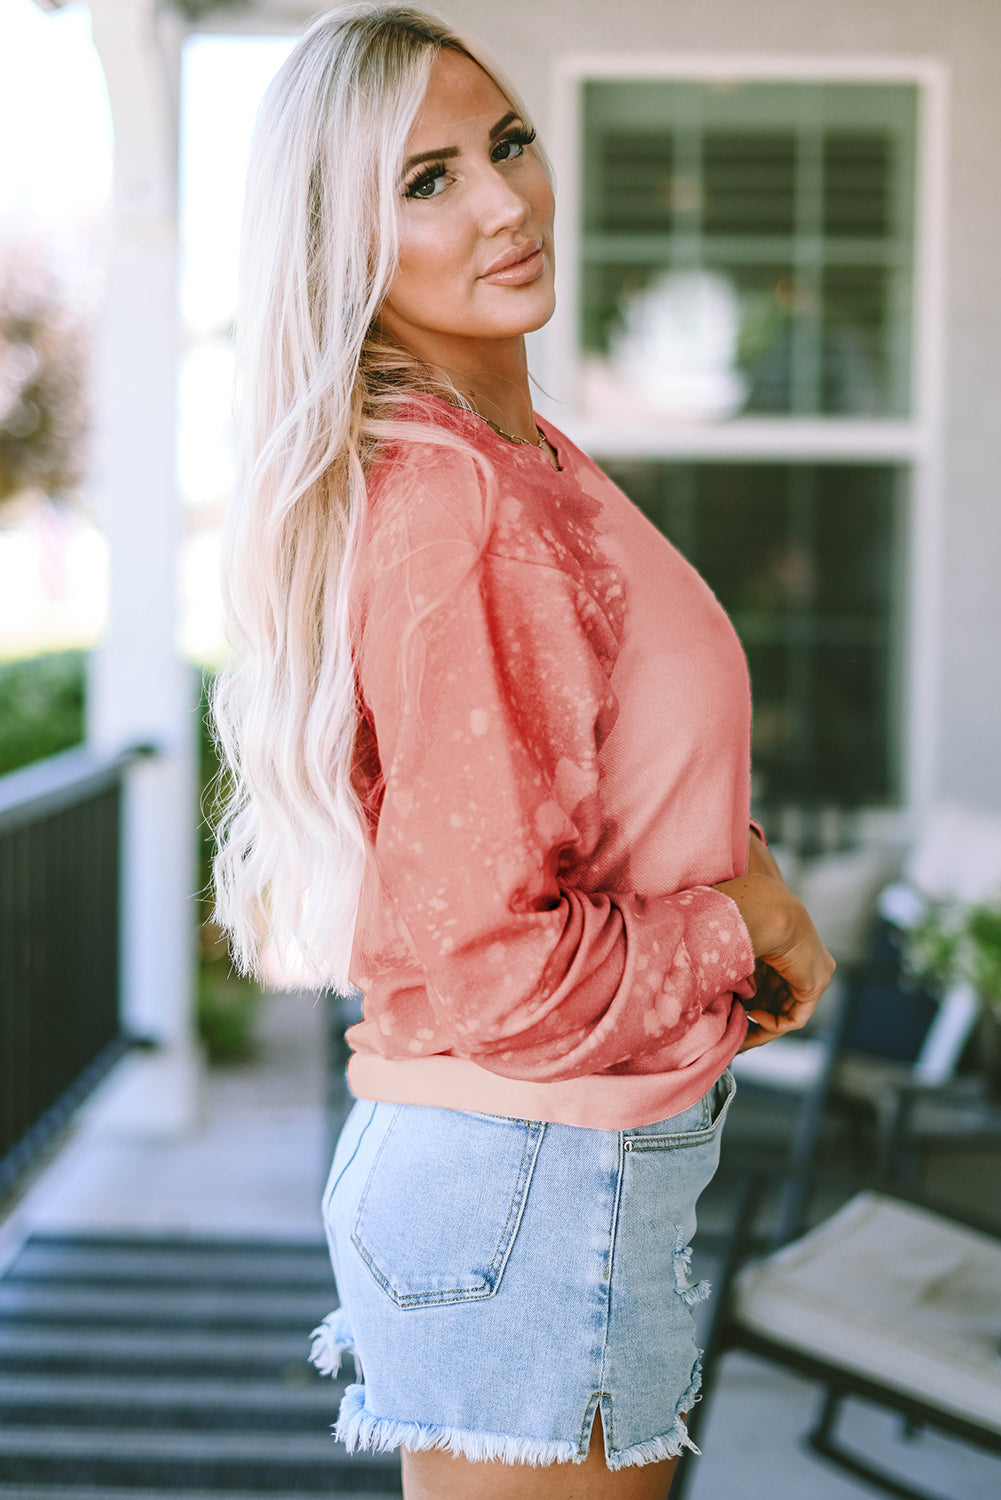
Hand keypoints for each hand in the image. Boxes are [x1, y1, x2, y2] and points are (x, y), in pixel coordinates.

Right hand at [715, 837, 835, 1049]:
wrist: (764, 908)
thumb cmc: (740, 917)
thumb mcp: (733, 947)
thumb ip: (730, 970)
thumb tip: (706, 990)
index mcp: (781, 946)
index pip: (767, 983)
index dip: (747, 1000)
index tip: (728, 1014)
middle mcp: (801, 960)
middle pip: (777, 999)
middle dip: (753, 1017)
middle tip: (732, 1033)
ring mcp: (813, 972)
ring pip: (785, 1012)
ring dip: (760, 1025)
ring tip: (738, 1032)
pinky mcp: (816, 984)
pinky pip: (796, 1017)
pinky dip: (773, 1024)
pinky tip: (752, 1016)